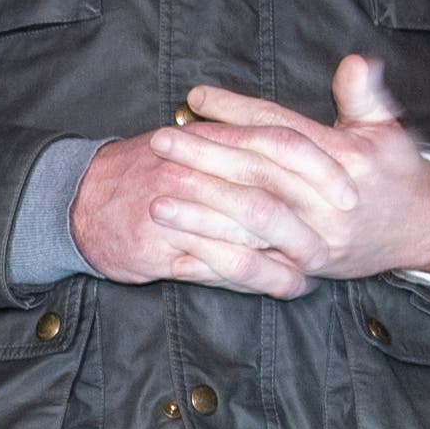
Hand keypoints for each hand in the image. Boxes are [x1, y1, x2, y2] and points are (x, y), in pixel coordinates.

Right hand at [71, 131, 320, 298]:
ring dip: (282, 264)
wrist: (78, 202)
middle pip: (263, 200)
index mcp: (205, 142)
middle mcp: (191, 174)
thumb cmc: (144, 174)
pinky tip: (279, 287)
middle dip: (305, 226)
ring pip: (242, 241)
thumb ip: (237, 140)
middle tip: (340, 243)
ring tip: (312, 276)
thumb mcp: (189, 144)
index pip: (273, 147)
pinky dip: (251, 282)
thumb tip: (297, 141)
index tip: (352, 191)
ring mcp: (173, 213)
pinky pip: (214, 270)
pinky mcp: (159, 250)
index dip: (317, 169)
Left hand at [153, 55, 429, 283]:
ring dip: (202, 212)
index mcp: (347, 159)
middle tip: (160, 140)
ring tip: (157, 196)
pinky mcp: (306, 269)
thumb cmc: (396, 171)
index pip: (281, 130)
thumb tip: (356, 63)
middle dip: (206, 155)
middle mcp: (329, 200)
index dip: (237, 112)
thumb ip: (365, 96)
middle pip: (259, 173)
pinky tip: (175, 255)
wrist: (422, 230)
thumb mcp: (387, 128)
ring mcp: (317, 238)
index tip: (195, 97)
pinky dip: (215, 264)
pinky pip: (256, 268)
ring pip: (254, 221)